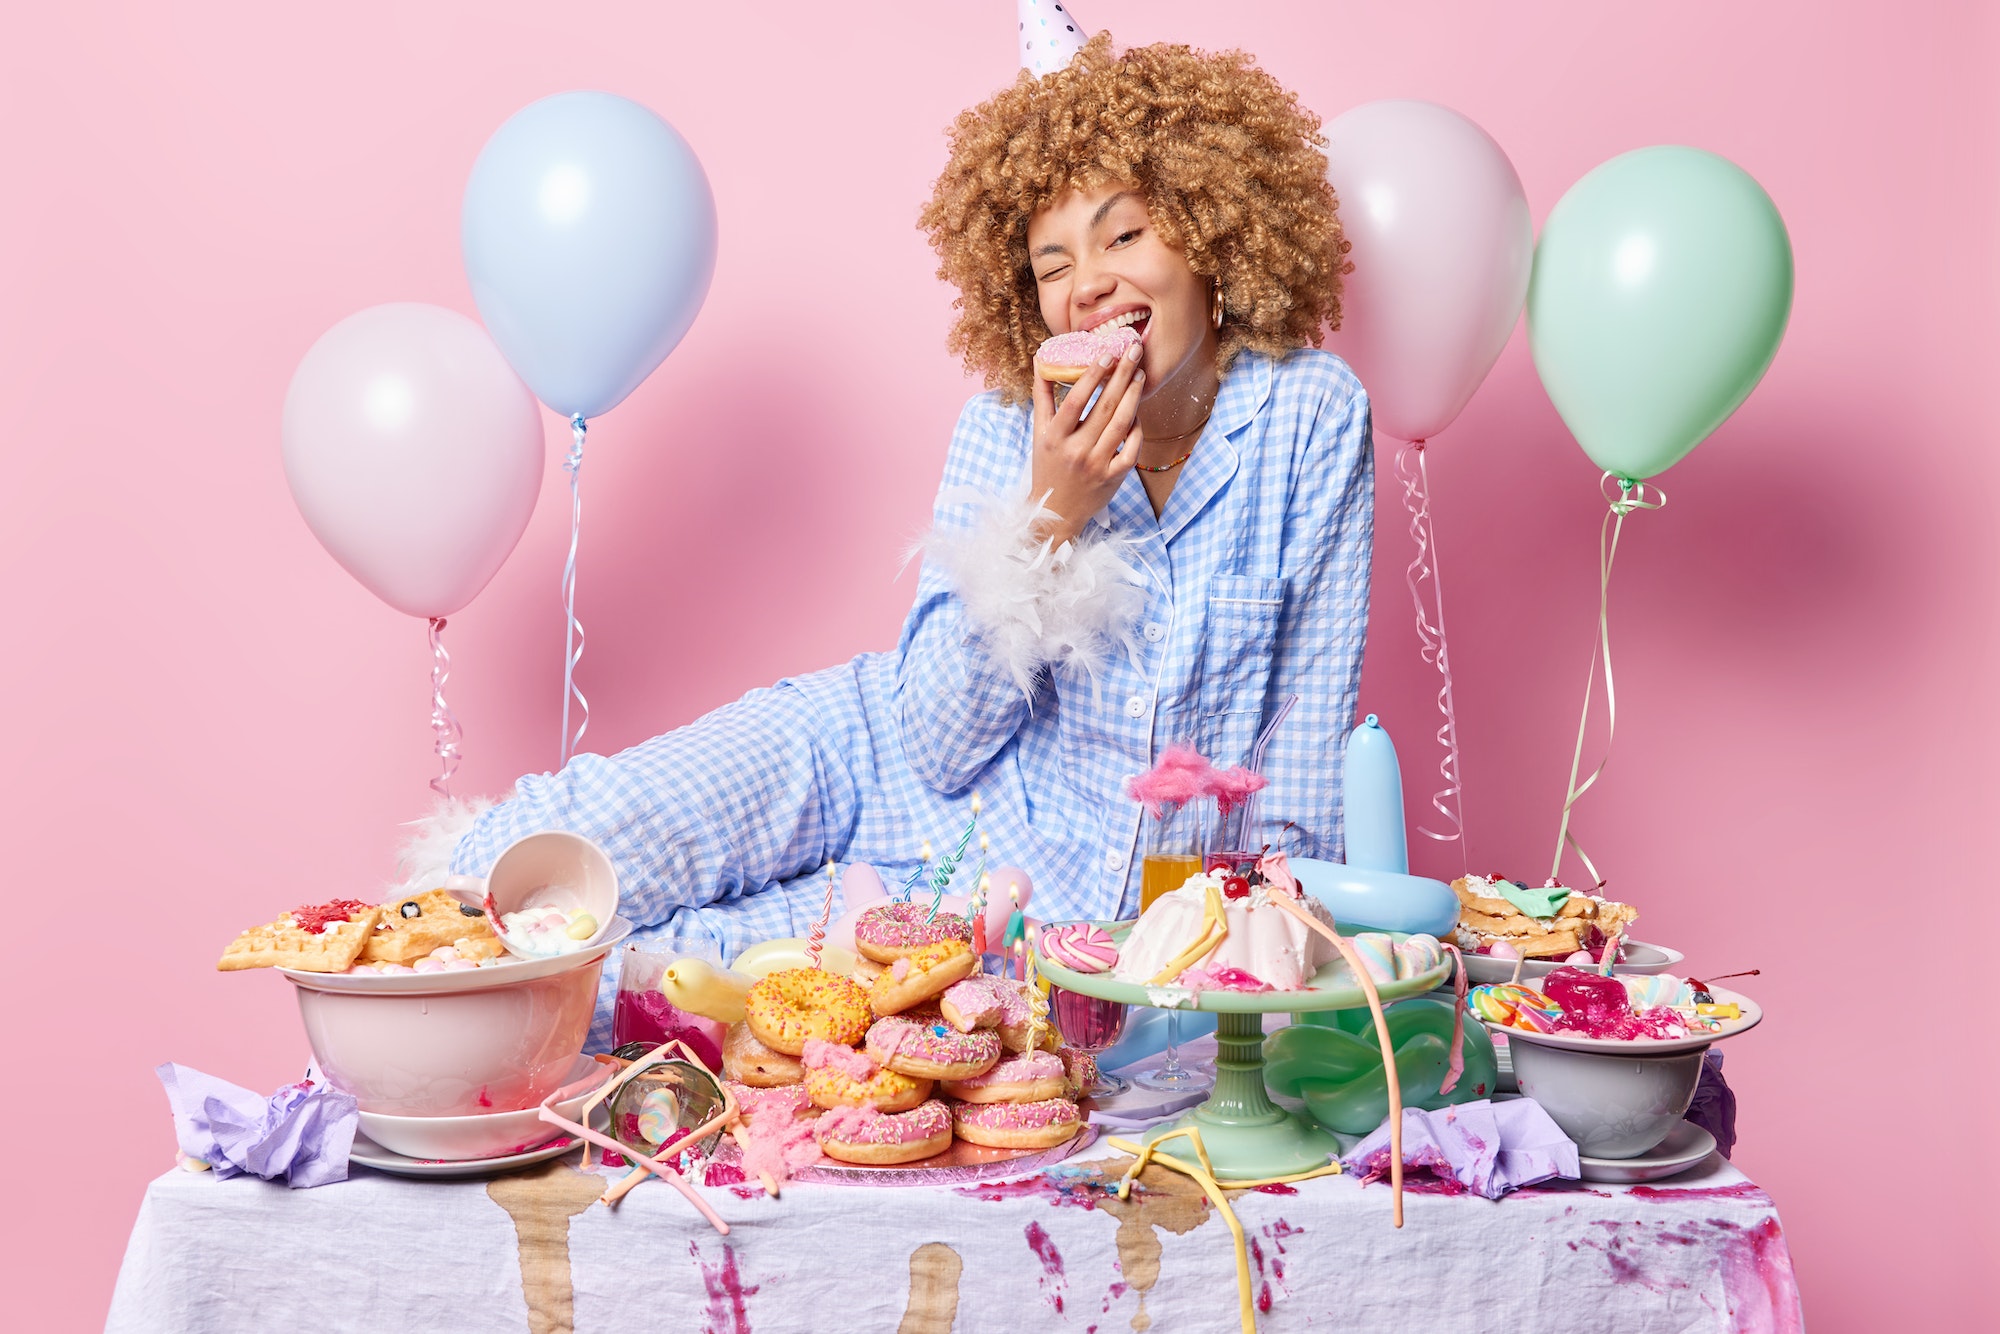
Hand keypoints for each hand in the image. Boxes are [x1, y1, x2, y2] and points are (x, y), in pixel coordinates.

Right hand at [1028, 341, 1144, 545]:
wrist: (1056, 512)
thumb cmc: (1047, 467)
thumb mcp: (1039, 434)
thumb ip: (1043, 397)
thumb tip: (1043, 361)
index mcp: (1055, 438)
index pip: (1075, 401)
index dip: (1091, 377)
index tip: (1105, 354)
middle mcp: (1077, 451)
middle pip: (1104, 408)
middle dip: (1121, 376)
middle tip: (1134, 351)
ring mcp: (1097, 465)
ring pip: (1121, 425)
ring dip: (1133, 396)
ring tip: (1140, 374)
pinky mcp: (1114, 478)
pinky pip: (1131, 448)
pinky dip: (1137, 429)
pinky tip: (1138, 411)